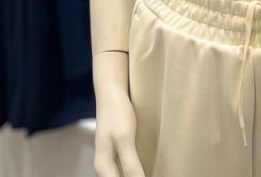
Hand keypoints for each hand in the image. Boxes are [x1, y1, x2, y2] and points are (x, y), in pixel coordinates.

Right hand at [93, 51, 144, 176]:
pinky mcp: (116, 150)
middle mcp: (104, 167)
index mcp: (103, 168)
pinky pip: (124, 169)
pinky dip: (135, 171)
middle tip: (157, 174)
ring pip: (121, 176)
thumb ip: (131, 165)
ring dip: (135, 175)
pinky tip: (146, 169)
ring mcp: (109, 158)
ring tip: (153, 172)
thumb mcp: (125, 139)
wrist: (111, 91)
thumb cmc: (117, 114)